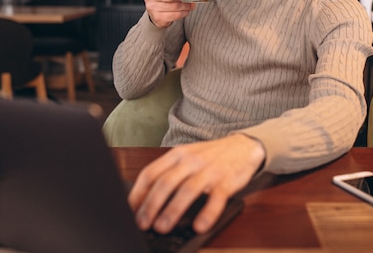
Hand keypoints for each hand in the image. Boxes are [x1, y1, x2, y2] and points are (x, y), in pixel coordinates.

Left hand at [128, 134, 264, 233]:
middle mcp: (191, 160)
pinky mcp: (226, 181)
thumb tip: (145, 200)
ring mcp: (209, 170)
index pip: (151, 173)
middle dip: (151, 205)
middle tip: (142, 223)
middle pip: (166, 182)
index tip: (130, 210)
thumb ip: (169, 172)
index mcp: (177, 154)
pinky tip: (199, 226)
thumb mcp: (187, 157)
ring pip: (187, 190)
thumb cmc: (210, 156)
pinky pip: (215, 199)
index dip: (138, 193)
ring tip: (162, 227)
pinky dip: (207, 214)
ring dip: (172, 211)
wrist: (243, 146)